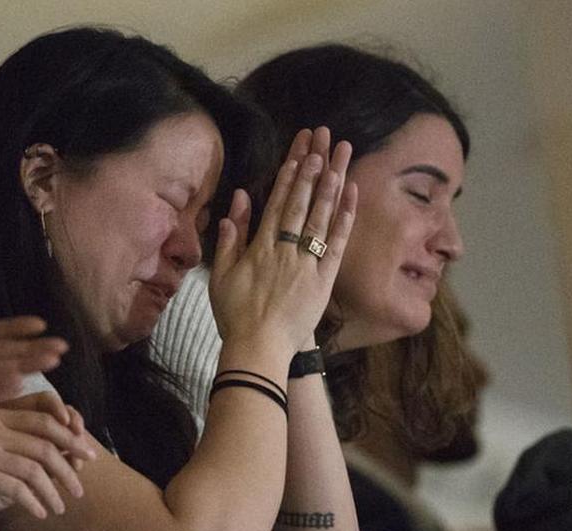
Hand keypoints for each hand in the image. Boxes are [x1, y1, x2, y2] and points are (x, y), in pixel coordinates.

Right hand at [0, 391, 96, 520]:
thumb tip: (26, 406)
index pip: (42, 414)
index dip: (68, 431)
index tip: (83, 446)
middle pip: (45, 441)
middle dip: (70, 463)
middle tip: (82, 482)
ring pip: (35, 467)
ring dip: (54, 489)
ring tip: (62, 505)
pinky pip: (16, 488)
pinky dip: (33, 502)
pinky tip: (39, 513)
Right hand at [209, 127, 355, 353]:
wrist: (258, 349)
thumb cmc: (235, 315)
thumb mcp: (220, 276)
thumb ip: (230, 238)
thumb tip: (237, 201)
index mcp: (259, 247)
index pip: (277, 202)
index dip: (289, 173)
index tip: (299, 149)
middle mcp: (285, 250)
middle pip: (301, 201)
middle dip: (312, 168)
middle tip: (321, 139)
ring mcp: (306, 264)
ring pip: (320, 216)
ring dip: (331, 183)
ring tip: (340, 155)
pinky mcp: (323, 280)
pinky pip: (336, 244)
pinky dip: (344, 218)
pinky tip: (351, 195)